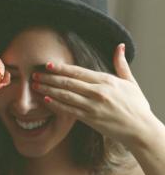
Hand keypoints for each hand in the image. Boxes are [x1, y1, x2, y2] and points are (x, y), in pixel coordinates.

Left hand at [31, 43, 152, 146]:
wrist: (140, 129)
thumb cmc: (136, 105)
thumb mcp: (131, 82)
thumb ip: (121, 64)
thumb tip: (119, 46)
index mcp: (106, 80)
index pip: (78, 71)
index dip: (61, 68)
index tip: (48, 65)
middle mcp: (97, 92)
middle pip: (68, 82)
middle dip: (49, 78)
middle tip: (34, 74)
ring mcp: (92, 106)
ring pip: (65, 95)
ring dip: (48, 90)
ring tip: (35, 86)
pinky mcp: (90, 119)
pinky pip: (69, 110)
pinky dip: (56, 105)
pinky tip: (45, 101)